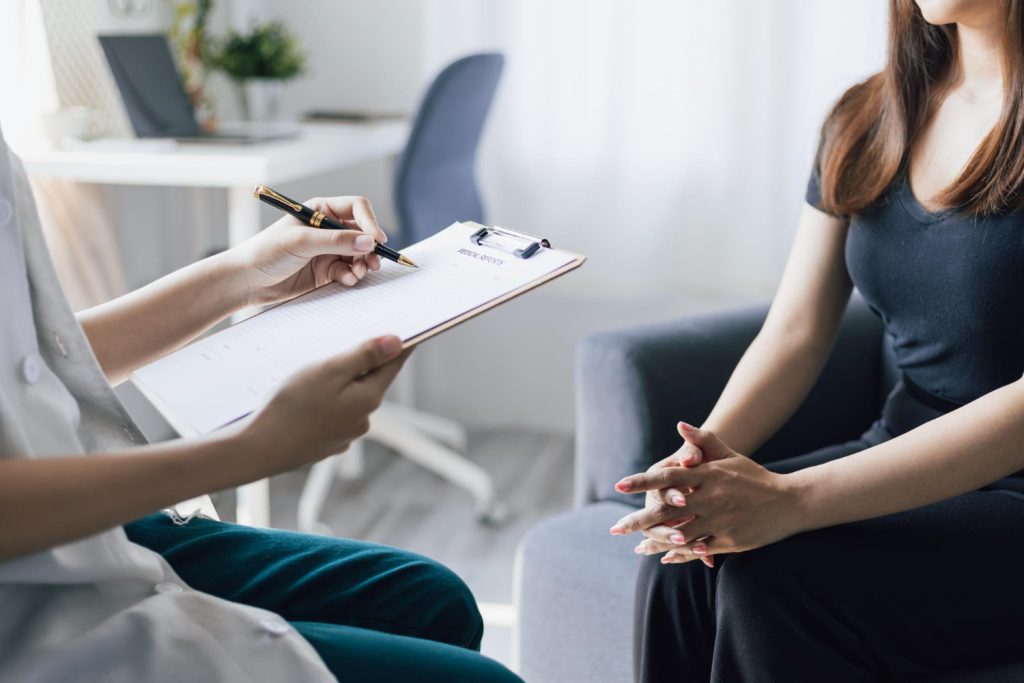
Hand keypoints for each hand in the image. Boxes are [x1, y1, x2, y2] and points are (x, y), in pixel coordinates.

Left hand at [229, 196, 388, 306]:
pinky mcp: (327, 270)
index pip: (357, 209)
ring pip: (360, 254)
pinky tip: (345, 280)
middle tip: (373, 262)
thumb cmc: (267, 251)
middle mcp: (328, 228)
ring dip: (363, 264)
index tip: (377, 240)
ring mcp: (329, 250)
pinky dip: (352, 276)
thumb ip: (336, 241)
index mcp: (320, 210)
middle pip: (363, 233)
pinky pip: (350, 271)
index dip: (370, 222)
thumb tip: (369, 241)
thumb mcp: (302, 242)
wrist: (248, 280)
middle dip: (370, 247)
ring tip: (357, 273)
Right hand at [242, 335, 410, 471]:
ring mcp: (345, 433)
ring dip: (341, 384)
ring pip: (350, 398)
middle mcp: (363, 419)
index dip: (400, 344)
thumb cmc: (293, 406)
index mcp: (368, 398)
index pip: (393, 364)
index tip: (410, 328)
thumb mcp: (330, 371)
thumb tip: (397, 343)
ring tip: (316, 371)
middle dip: (364, 362)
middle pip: (371, 380)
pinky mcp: (326, 442)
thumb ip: (365, 356)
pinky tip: (305, 398)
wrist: (260, 449)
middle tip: (350, 341)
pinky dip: (325, 402)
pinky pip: (332, 414)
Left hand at [609, 423, 804, 564]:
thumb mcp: (729, 455)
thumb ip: (703, 440)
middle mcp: (710, 499)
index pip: (668, 477)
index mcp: (707, 476)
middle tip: (615, 527)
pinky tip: (663, 556)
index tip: (619, 485)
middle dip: (639, 520)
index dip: (642, 481)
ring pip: (680, 535)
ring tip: (635, 545)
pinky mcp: (728, 541)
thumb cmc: (754, 476)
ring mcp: (719, 522)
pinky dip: (680, 554)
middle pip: (667, 511)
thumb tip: (679, 424)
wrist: (788, 502)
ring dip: (655, 542)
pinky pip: (699, 550)